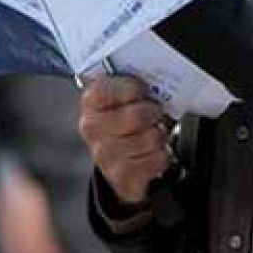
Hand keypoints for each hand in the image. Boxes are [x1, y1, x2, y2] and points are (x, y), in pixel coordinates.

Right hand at [78, 76, 170, 206]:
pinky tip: (153, 151)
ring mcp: (105, 154)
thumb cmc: (124, 118)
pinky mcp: (122, 176)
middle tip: (155, 112)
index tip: (143, 90)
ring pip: (150, 139)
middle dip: (153, 112)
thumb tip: (152, 77)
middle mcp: (93, 128)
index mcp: (91, 102)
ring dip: (159, 135)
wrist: (118, 157)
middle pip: (136, 116)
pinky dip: (162, 155)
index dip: (132, 88)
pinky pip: (157, 160)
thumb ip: (130, 83)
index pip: (107, 90)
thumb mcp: (122, 96)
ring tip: (153, 132)